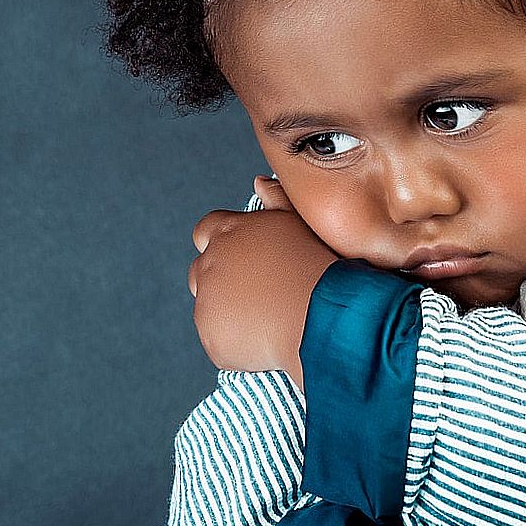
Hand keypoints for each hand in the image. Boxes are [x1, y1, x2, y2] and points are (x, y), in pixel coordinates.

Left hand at [188, 176, 337, 386]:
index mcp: (229, 232)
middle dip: (221, 281)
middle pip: (201, 271)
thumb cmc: (319, 267)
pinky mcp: (211, 335)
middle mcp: (211, 263)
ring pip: (209, 308)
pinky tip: (266, 339)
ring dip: (229, 313)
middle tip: (258, 294)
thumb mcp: (300, 222)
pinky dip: (236, 342)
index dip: (219, 245)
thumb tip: (259, 182)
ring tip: (269, 318)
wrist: (324, 315)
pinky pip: (218, 340)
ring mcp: (207, 302)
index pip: (205, 231)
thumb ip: (276, 199)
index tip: (240, 260)